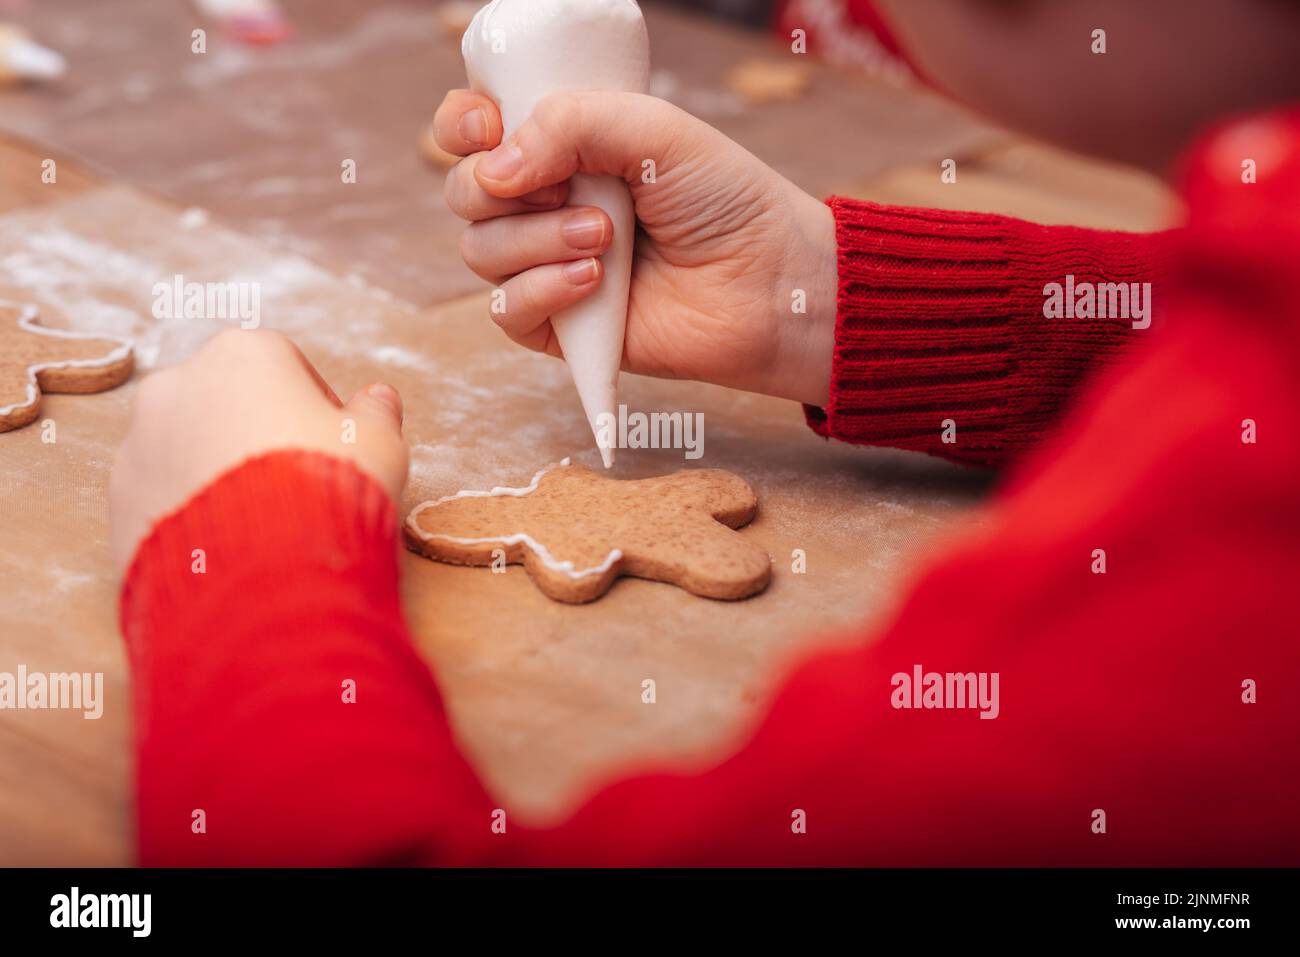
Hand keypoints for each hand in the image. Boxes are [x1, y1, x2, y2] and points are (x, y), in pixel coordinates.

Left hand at [110, 329, 407, 572]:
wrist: (267, 573)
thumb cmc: (330, 489)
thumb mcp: (379, 445)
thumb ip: (376, 414)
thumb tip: (378, 399)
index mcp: (244, 353)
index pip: (285, 366)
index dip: (316, 408)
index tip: (333, 447)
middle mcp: (179, 383)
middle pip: (228, 403)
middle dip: (257, 435)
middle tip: (298, 485)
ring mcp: (140, 440)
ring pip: (188, 448)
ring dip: (219, 473)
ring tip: (263, 524)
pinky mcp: (119, 498)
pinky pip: (163, 496)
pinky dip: (191, 513)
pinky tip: (229, 547)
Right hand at [434, 89, 836, 406]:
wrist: (768, 280)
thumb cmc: (724, 199)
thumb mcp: (652, 129)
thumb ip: (570, 122)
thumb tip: (492, 168)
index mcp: (560, 148)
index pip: (471, 131)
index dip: (461, 125)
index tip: (487, 126)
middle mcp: (545, 206)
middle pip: (464, 193)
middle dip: (501, 189)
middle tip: (570, 190)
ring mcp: (548, 267)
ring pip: (480, 251)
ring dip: (537, 240)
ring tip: (606, 238)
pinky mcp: (562, 329)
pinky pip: (506, 310)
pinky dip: (542, 290)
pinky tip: (594, 281)